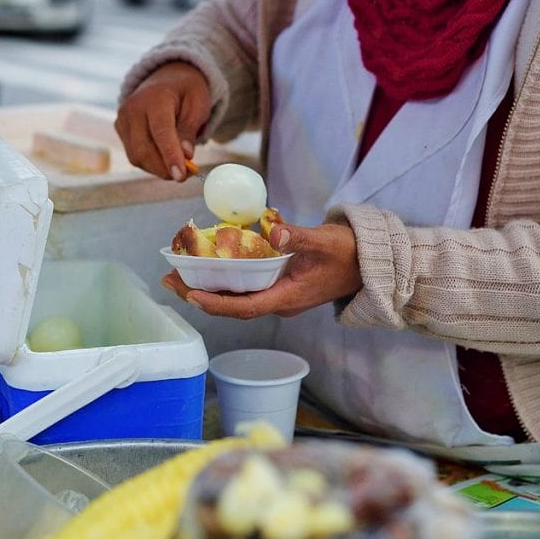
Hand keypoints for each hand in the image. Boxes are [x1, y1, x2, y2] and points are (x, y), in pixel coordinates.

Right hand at [115, 61, 211, 179]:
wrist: (167, 77)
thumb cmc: (186, 90)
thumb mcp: (198, 104)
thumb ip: (189, 129)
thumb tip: (185, 156)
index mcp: (155, 98)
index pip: (160, 131)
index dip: (170, 155)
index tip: (181, 175)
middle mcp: (133, 108)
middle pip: (143, 149)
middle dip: (164, 168)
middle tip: (186, 175)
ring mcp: (123, 119)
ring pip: (136, 156)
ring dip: (158, 168)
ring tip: (178, 166)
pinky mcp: (120, 129)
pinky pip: (134, 155)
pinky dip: (150, 163)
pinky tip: (165, 159)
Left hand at [161, 221, 361, 318]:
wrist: (370, 264)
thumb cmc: (349, 253)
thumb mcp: (324, 241)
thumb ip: (297, 237)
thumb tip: (271, 231)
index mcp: (287, 297)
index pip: (243, 307)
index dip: (215, 303)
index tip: (190, 293)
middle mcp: (279, 302)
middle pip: (231, 305)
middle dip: (198, 294)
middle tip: (169, 279)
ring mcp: (279, 296)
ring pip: (236, 298)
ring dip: (207, 287)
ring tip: (179, 274)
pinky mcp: (280, 287)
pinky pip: (246, 288)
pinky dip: (224, 279)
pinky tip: (210, 266)